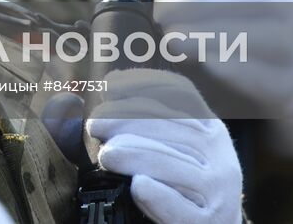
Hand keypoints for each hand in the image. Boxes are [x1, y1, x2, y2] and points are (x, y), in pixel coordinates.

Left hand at [86, 69, 241, 223]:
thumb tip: (72, 102)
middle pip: (169, 125)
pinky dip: (157, 195)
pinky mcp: (210, 222)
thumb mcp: (174, 149)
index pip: (181, 93)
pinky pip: (178, 206)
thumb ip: (138, 126)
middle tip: (95, 125)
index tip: (109, 85)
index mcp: (210, 129)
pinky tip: (138, 186)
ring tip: (105, 156)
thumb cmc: (183, 187)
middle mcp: (220, 155)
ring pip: (169, 164)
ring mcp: (218, 191)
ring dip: (133, 155)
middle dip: (126, 120)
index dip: (144, 82)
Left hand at [157, 0, 292, 157]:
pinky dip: (228, 68)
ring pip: (253, 35)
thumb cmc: (263, 38)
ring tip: (172, 39)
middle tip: (162, 12)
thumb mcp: (249, 5)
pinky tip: (202, 62)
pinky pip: (258, 76)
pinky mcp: (290, 87)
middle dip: (198, 1)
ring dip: (206, 36)